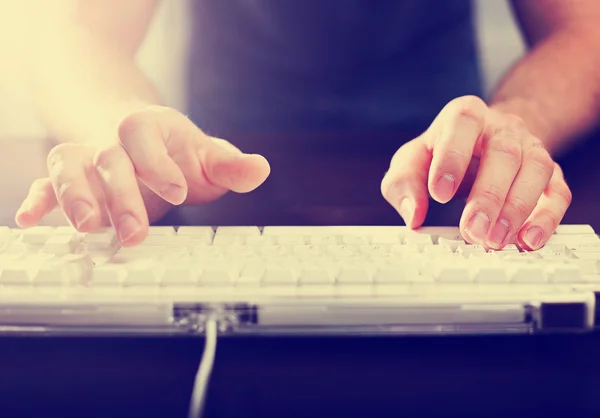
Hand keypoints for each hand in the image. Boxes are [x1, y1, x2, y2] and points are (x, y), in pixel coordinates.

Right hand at [15, 106, 269, 245]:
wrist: (128, 127)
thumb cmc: (172, 148)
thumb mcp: (204, 154)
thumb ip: (229, 165)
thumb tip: (261, 169)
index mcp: (147, 127)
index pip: (144, 134)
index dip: (158, 162)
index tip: (178, 191)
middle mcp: (112, 140)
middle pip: (109, 159)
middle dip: (121, 196)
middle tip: (135, 233)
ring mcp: (86, 157)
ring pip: (69, 166)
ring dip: (74, 195)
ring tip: (86, 226)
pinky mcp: (69, 177)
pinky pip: (46, 182)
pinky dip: (38, 197)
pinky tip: (31, 218)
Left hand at [381, 96, 571, 249]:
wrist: (486, 138)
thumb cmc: (442, 152)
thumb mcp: (411, 160)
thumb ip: (403, 183)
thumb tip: (412, 215)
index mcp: (465, 116)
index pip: (463, 123)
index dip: (452, 157)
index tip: (438, 193)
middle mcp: (503, 128)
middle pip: (504, 154)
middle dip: (488, 197)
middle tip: (472, 231)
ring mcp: (530, 149)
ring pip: (536, 171)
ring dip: (517, 210)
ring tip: (496, 241)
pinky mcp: (549, 175)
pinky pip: (557, 194)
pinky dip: (546, 219)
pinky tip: (528, 241)